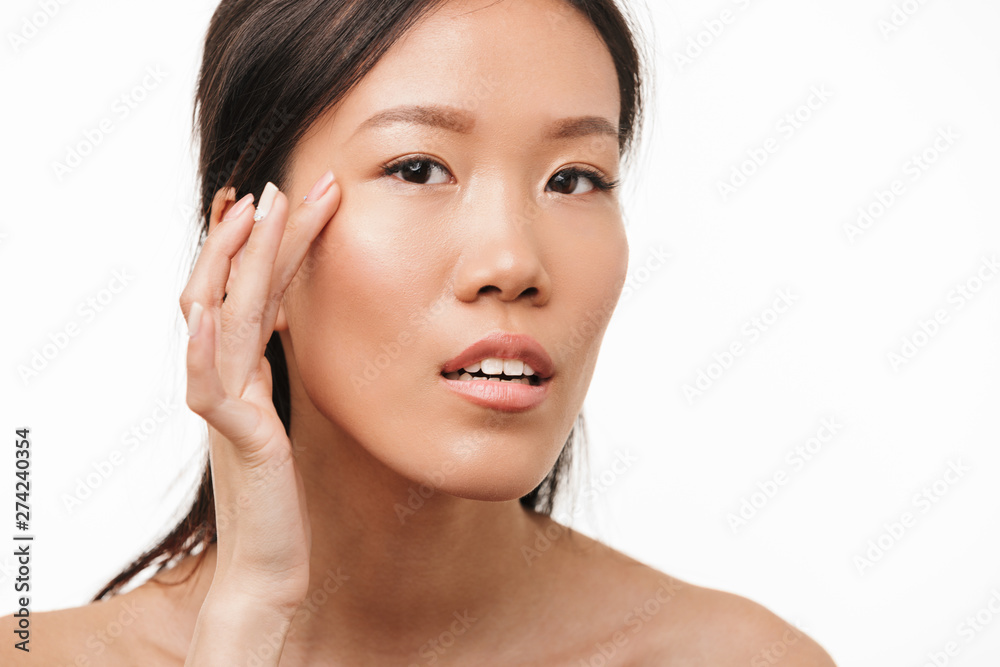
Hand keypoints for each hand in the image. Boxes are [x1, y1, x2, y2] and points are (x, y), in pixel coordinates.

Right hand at [179, 171, 339, 610]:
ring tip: (257, 211)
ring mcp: (223, 404)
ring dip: (233, 262)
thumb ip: (275, 369)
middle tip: (279, 183)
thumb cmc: (282, 491)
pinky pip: (210, 382)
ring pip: (218, 318)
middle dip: (253, 235)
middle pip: (228, 290)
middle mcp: (224, 378)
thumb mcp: (283, 413)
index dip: (260, 245)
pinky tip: (208, 308)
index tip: (278, 196)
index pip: (249, 292)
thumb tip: (284, 320)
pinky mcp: (234, 436)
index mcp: (241, 370)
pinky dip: (204, 342)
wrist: (273, 561)